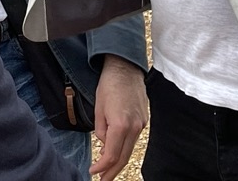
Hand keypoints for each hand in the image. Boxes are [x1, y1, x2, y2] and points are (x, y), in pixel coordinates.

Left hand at [89, 55, 146, 178]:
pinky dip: (124, 147)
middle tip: (102, 180)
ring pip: (130, 149)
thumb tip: (105, 145)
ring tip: (107, 169)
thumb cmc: (109, 85)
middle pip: (123, 157)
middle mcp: (134, 128)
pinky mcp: (144, 120)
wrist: (125, 68)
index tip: (93, 172)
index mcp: (121, 125)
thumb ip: (101, 131)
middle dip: (112, 172)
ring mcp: (141, 124)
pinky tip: (116, 149)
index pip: (112, 155)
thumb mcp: (98, 109)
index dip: (102, 167)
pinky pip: (133, 139)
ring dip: (118, 161)